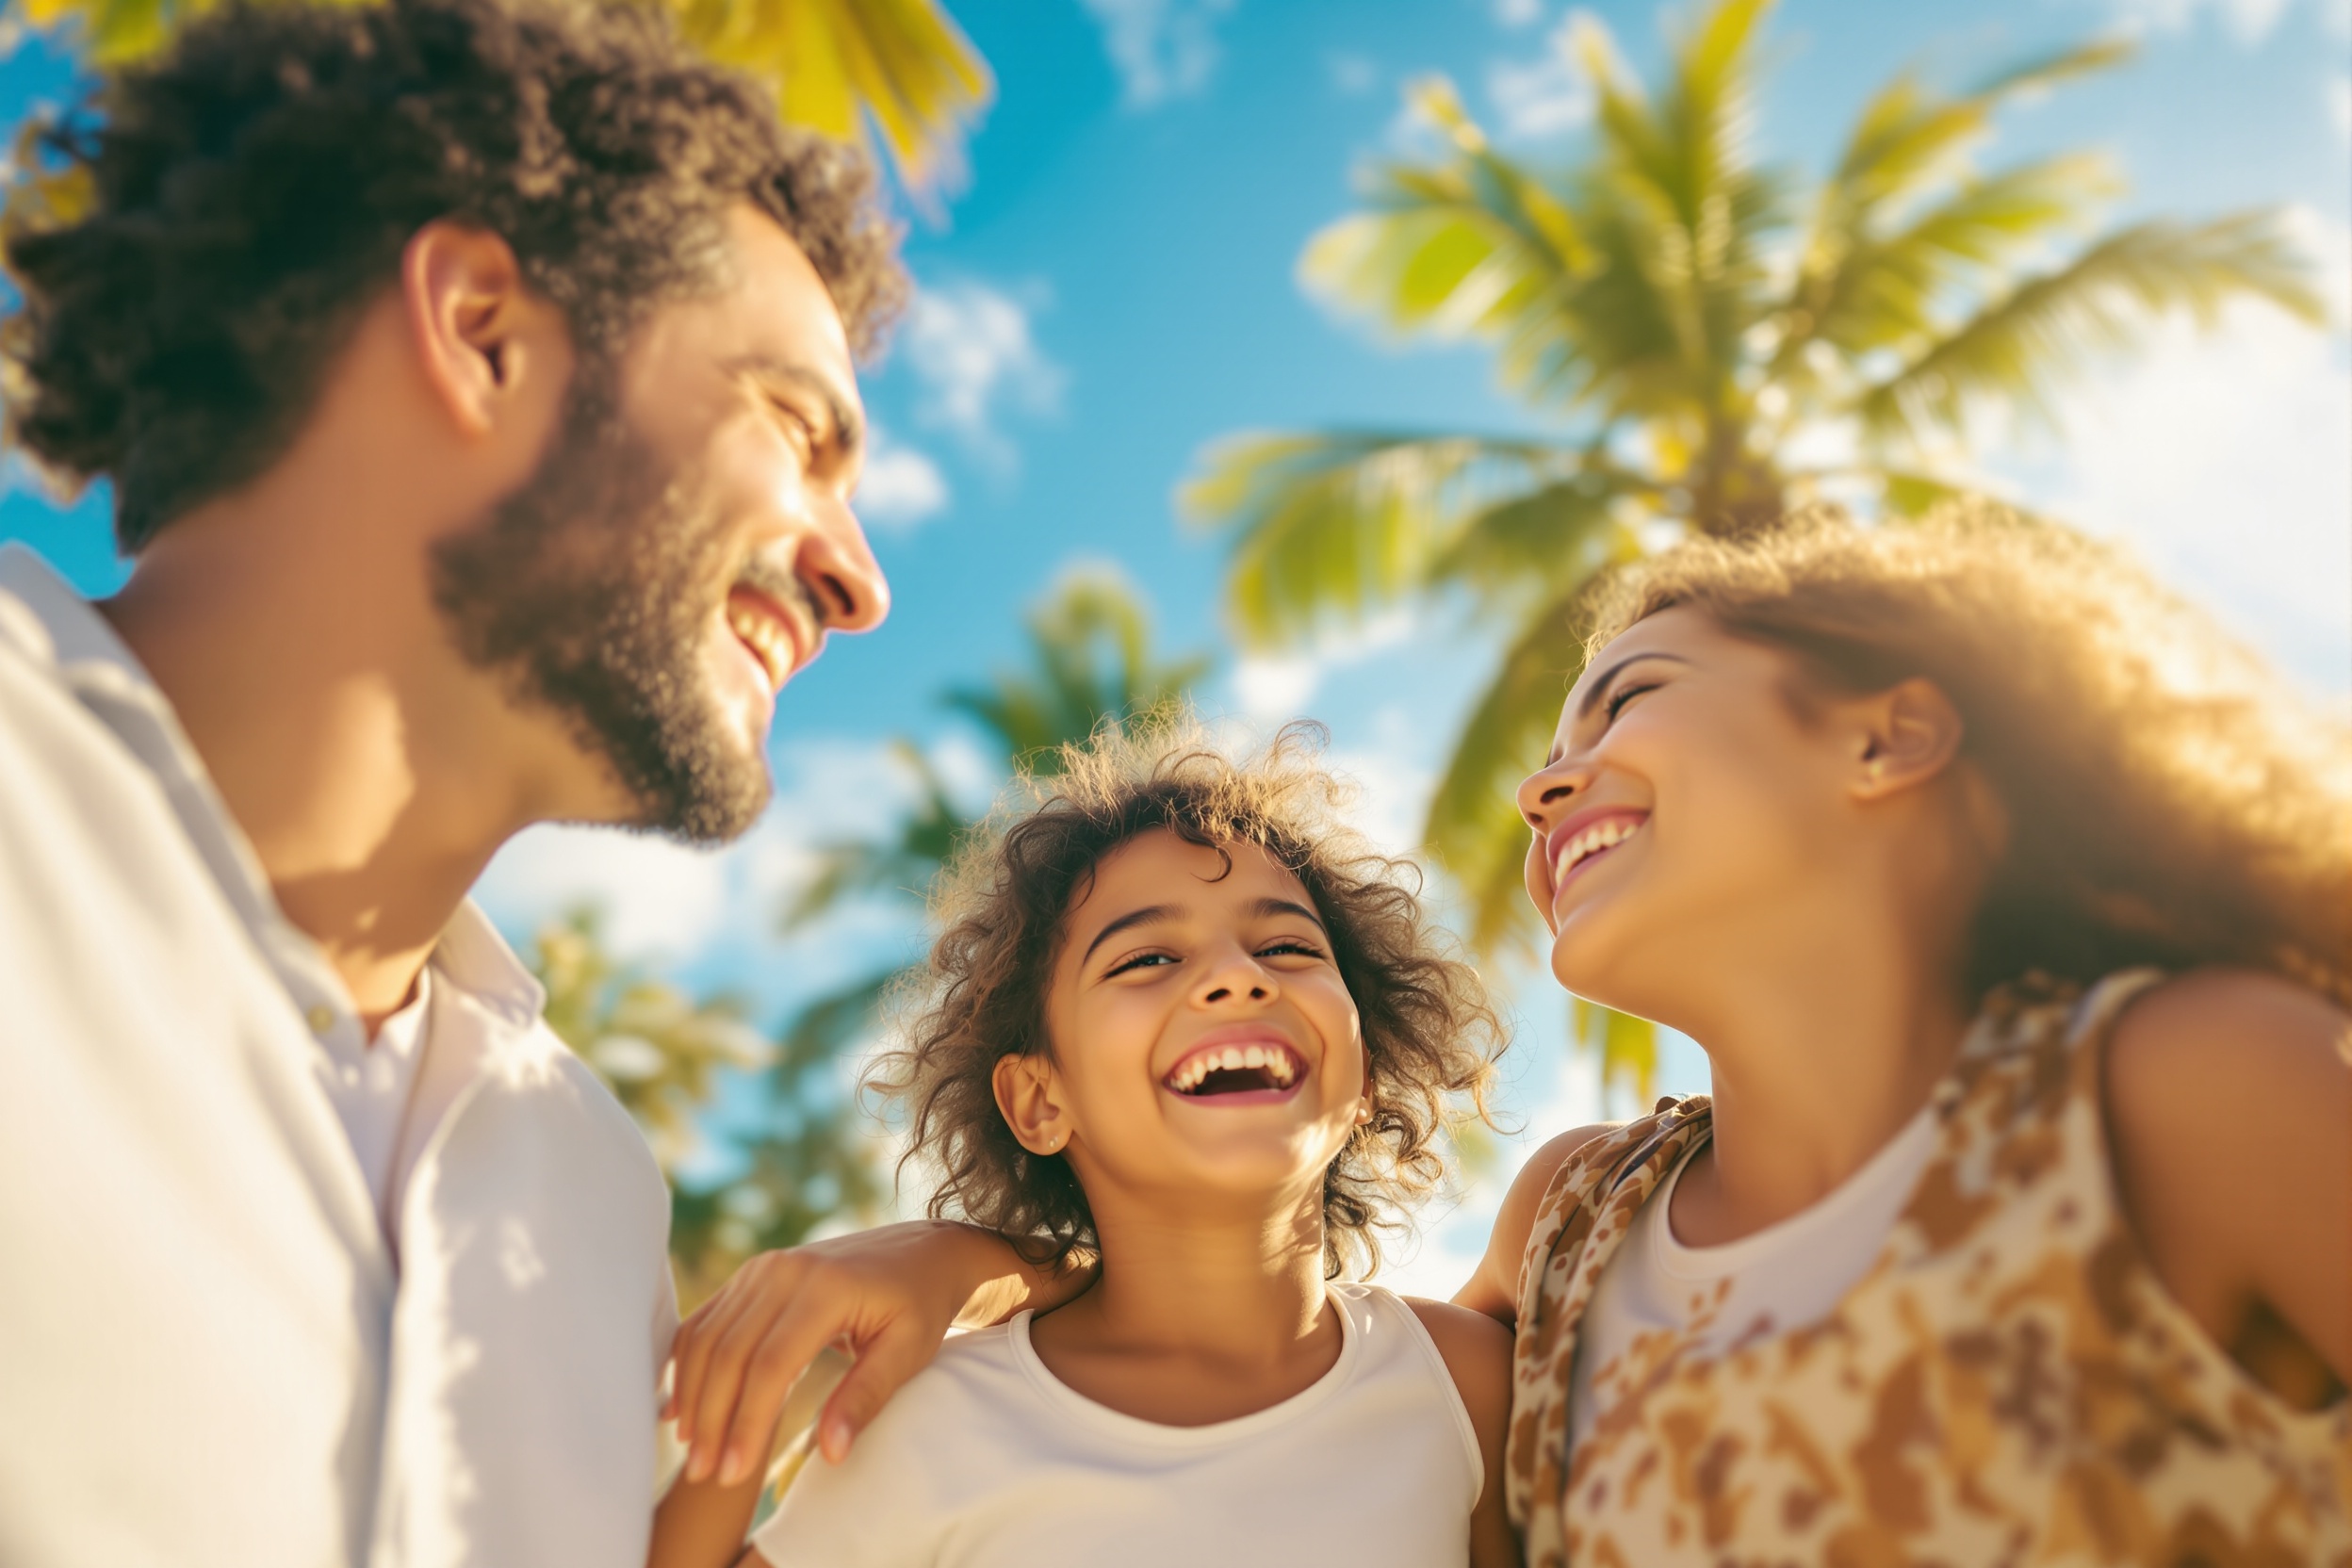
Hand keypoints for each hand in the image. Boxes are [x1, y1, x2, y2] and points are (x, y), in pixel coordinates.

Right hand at [666, 1221, 1044, 1485]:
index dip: (746, 1423)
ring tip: (691, 1451)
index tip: (732, 1474)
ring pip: (708, 1337)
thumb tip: (831, 1453)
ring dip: (693, 1396)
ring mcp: (763, 1267)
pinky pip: (707, 1320)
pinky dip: (689, 1364)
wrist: (921, 1251)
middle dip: (712, 1420)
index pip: (770, 1366)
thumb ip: (866, 1398)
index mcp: (825, 1288)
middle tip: (703, 1474)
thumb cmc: (920, 1305)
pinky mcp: (752, 1274)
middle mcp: (784, 1270)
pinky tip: (681, 1406)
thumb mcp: (909, 1352)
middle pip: (729, 1353)